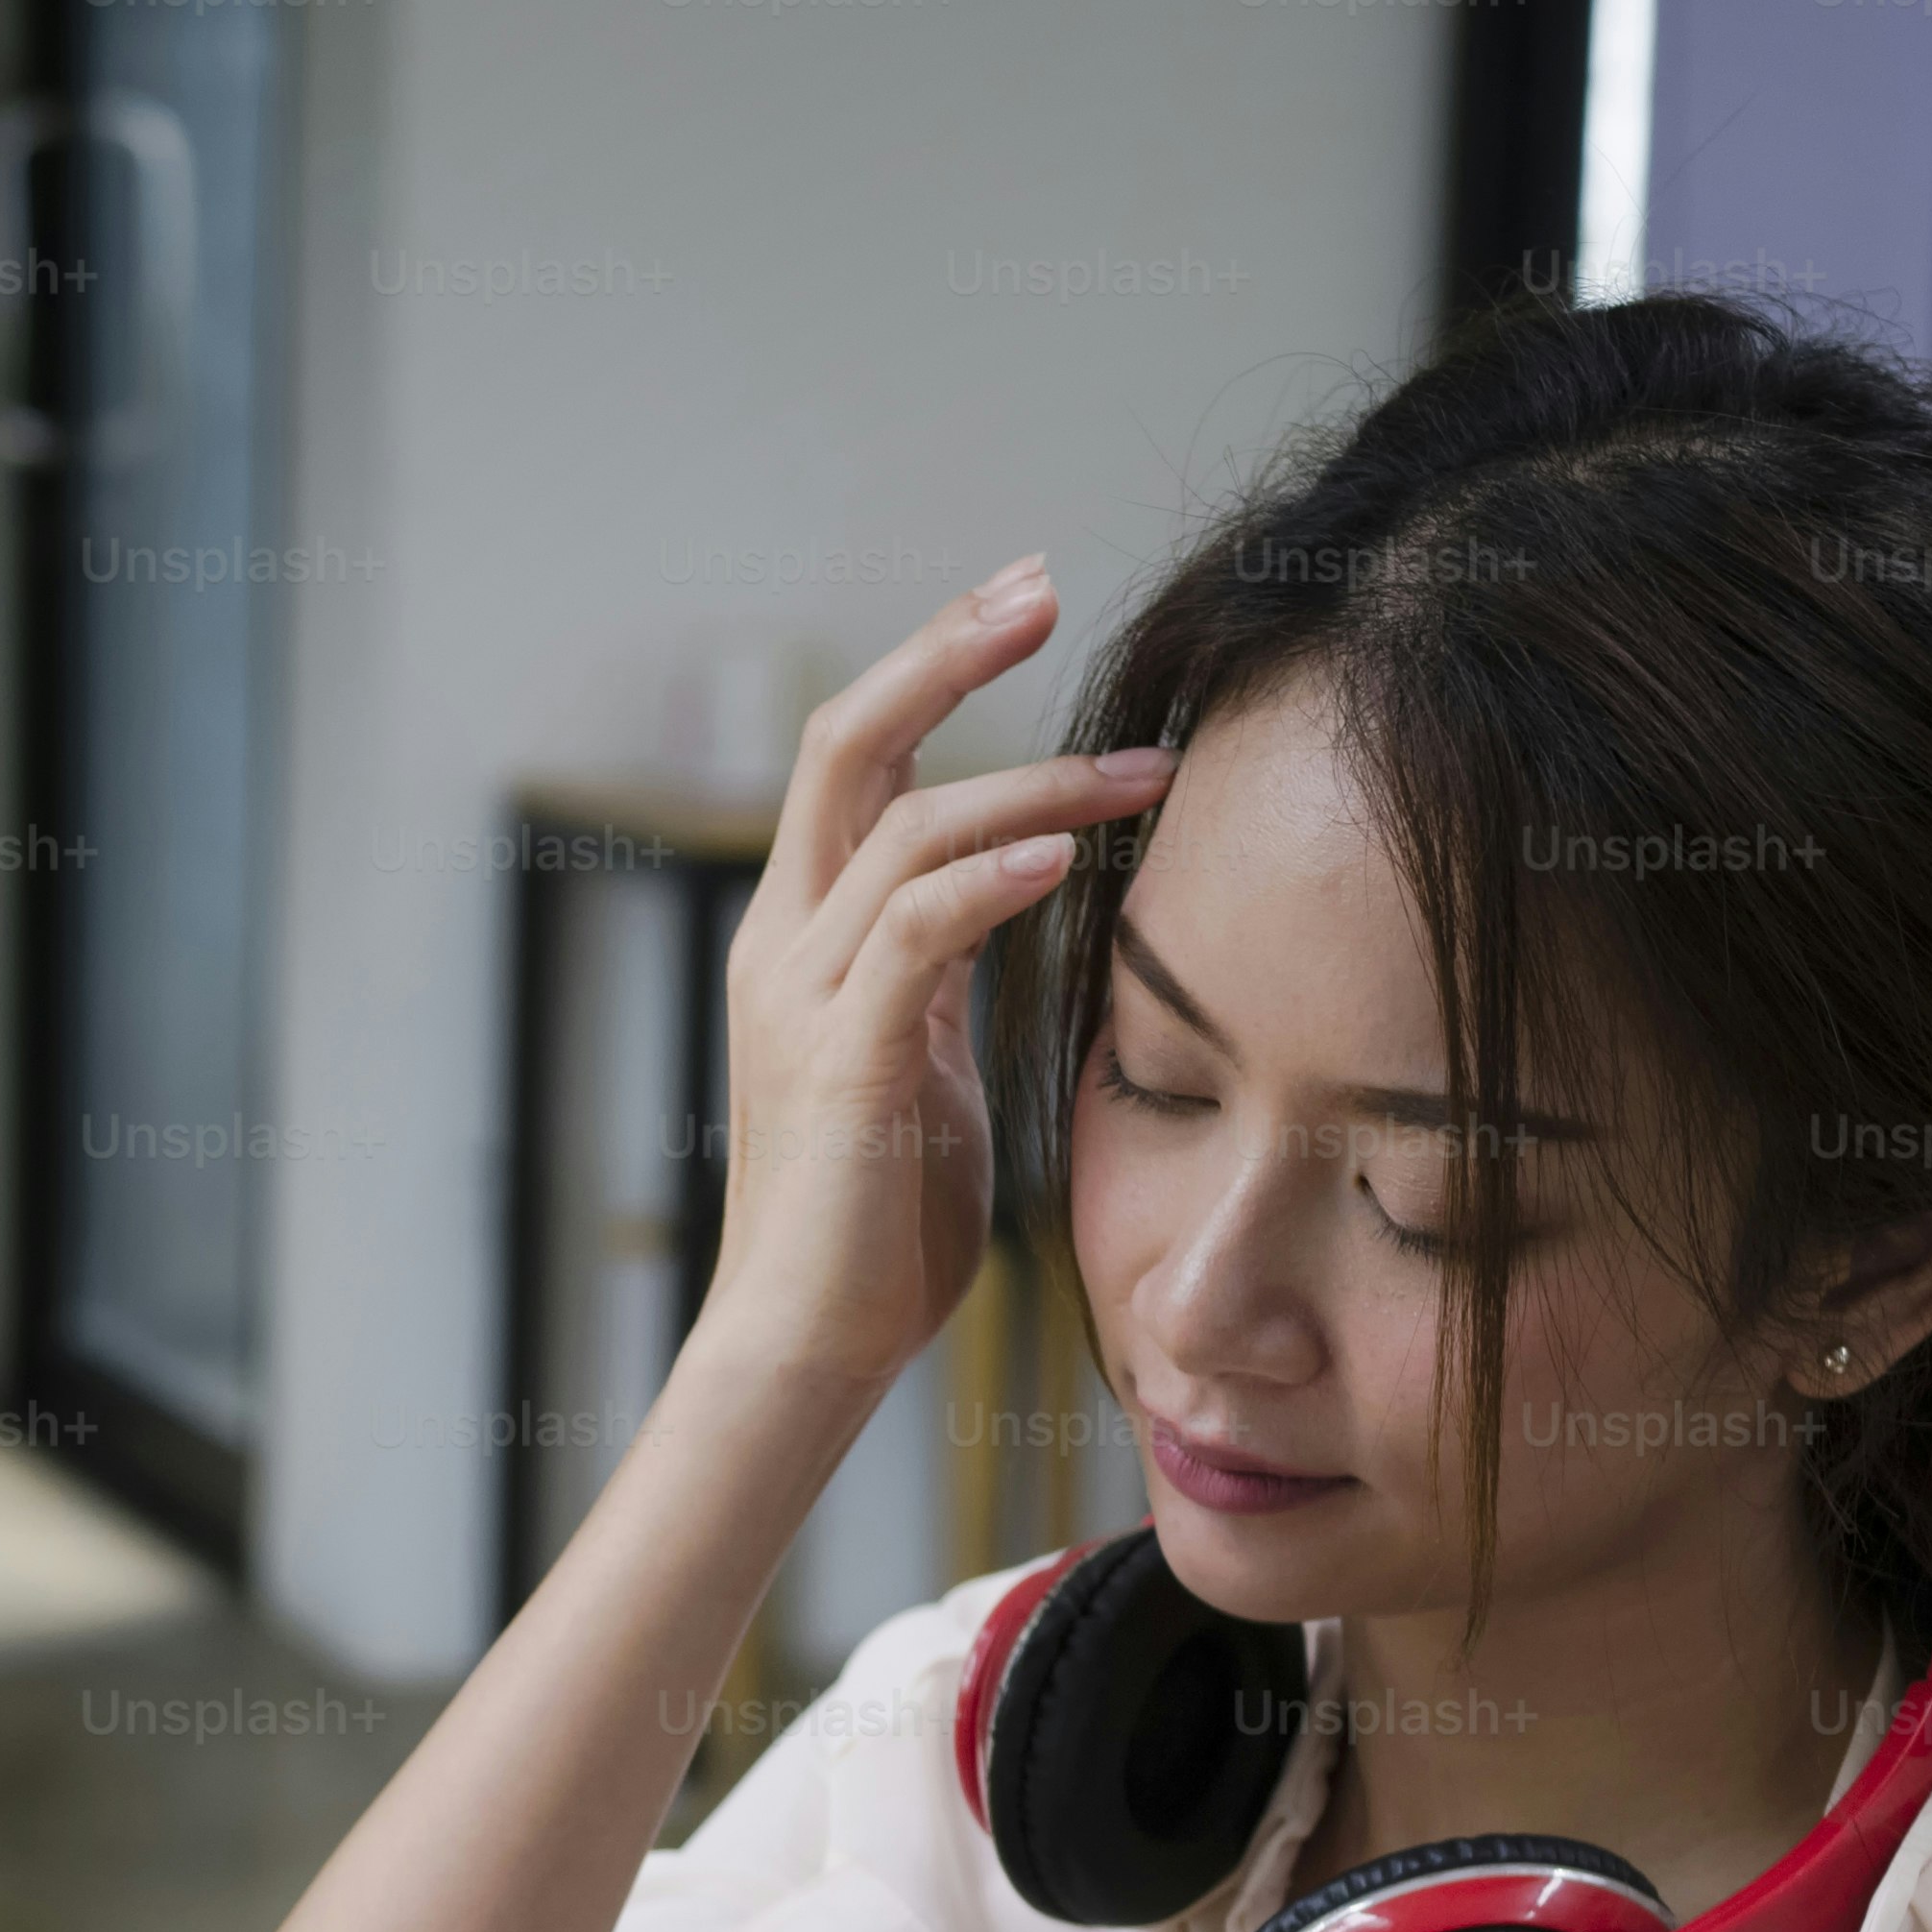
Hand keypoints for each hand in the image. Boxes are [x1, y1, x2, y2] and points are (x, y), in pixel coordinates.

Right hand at [710, 558, 1177, 1389]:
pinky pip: (914, 933)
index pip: (858, 760)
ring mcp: (802, 998)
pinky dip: (990, 880)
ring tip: (1147, 772)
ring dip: (1036, 785)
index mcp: (801, 939)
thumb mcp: (918, 1062)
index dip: (936, 667)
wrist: (805, 1345)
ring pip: (906, 829)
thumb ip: (946, 971)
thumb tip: (1020, 894)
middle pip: (849, 744)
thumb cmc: (874, 1227)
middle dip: (949, 652)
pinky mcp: (841, 1060)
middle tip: (1047, 586)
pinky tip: (1065, 858)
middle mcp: (785, 944)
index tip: (1025, 604)